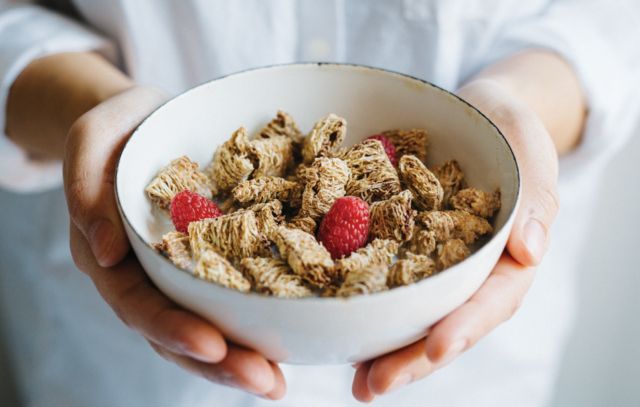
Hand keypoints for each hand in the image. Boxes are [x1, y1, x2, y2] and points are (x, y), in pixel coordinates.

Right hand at [63, 86, 285, 398]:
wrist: (147, 121)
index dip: (173, 329)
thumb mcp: (92, 138)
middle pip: (177, 332)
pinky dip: (255, 323)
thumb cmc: (121, 127)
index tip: (213, 346)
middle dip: (221, 363)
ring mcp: (180, 273)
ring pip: (206, 327)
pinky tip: (289, 342)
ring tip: (278, 382)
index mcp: (112, 254)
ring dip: (241, 359)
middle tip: (266, 382)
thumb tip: (105, 254)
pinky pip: (231, 298)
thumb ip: (85, 187)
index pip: (139, 303)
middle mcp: (146, 276)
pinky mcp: (214, 260)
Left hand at [352, 79, 559, 401]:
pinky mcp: (401, 247)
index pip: (490, 299)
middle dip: (412, 358)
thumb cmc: (508, 130)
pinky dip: (364, 306)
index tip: (437, 348)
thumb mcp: (530, 149)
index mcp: (506, 256)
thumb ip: (535, 198)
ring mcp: (433, 263)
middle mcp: (468, 271)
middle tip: (372, 387)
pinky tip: (340, 329)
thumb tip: (531, 251)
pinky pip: (382, 280)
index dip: (466, 326)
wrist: (475, 116)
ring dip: (384, 349)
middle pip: (444, 323)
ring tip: (354, 381)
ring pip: (412, 314)